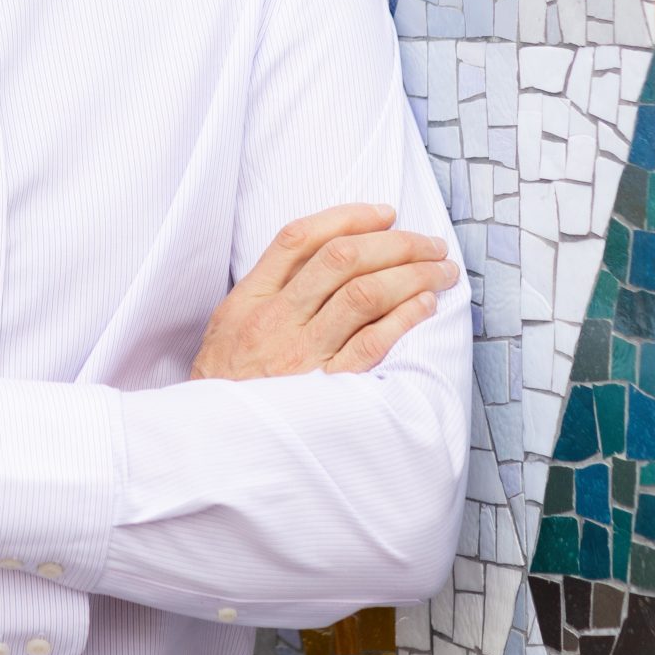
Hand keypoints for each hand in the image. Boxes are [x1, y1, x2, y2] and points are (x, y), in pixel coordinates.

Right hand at [191, 203, 457, 379]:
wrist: (214, 441)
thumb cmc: (226, 381)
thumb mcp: (229, 323)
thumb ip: (270, 288)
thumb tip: (327, 252)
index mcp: (251, 297)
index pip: (300, 239)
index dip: (348, 218)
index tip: (385, 213)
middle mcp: (277, 319)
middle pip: (340, 259)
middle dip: (394, 243)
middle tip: (429, 243)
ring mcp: (302, 354)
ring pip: (362, 295)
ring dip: (411, 276)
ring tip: (439, 271)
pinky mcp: (327, 389)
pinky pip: (372, 345)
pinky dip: (403, 318)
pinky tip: (424, 305)